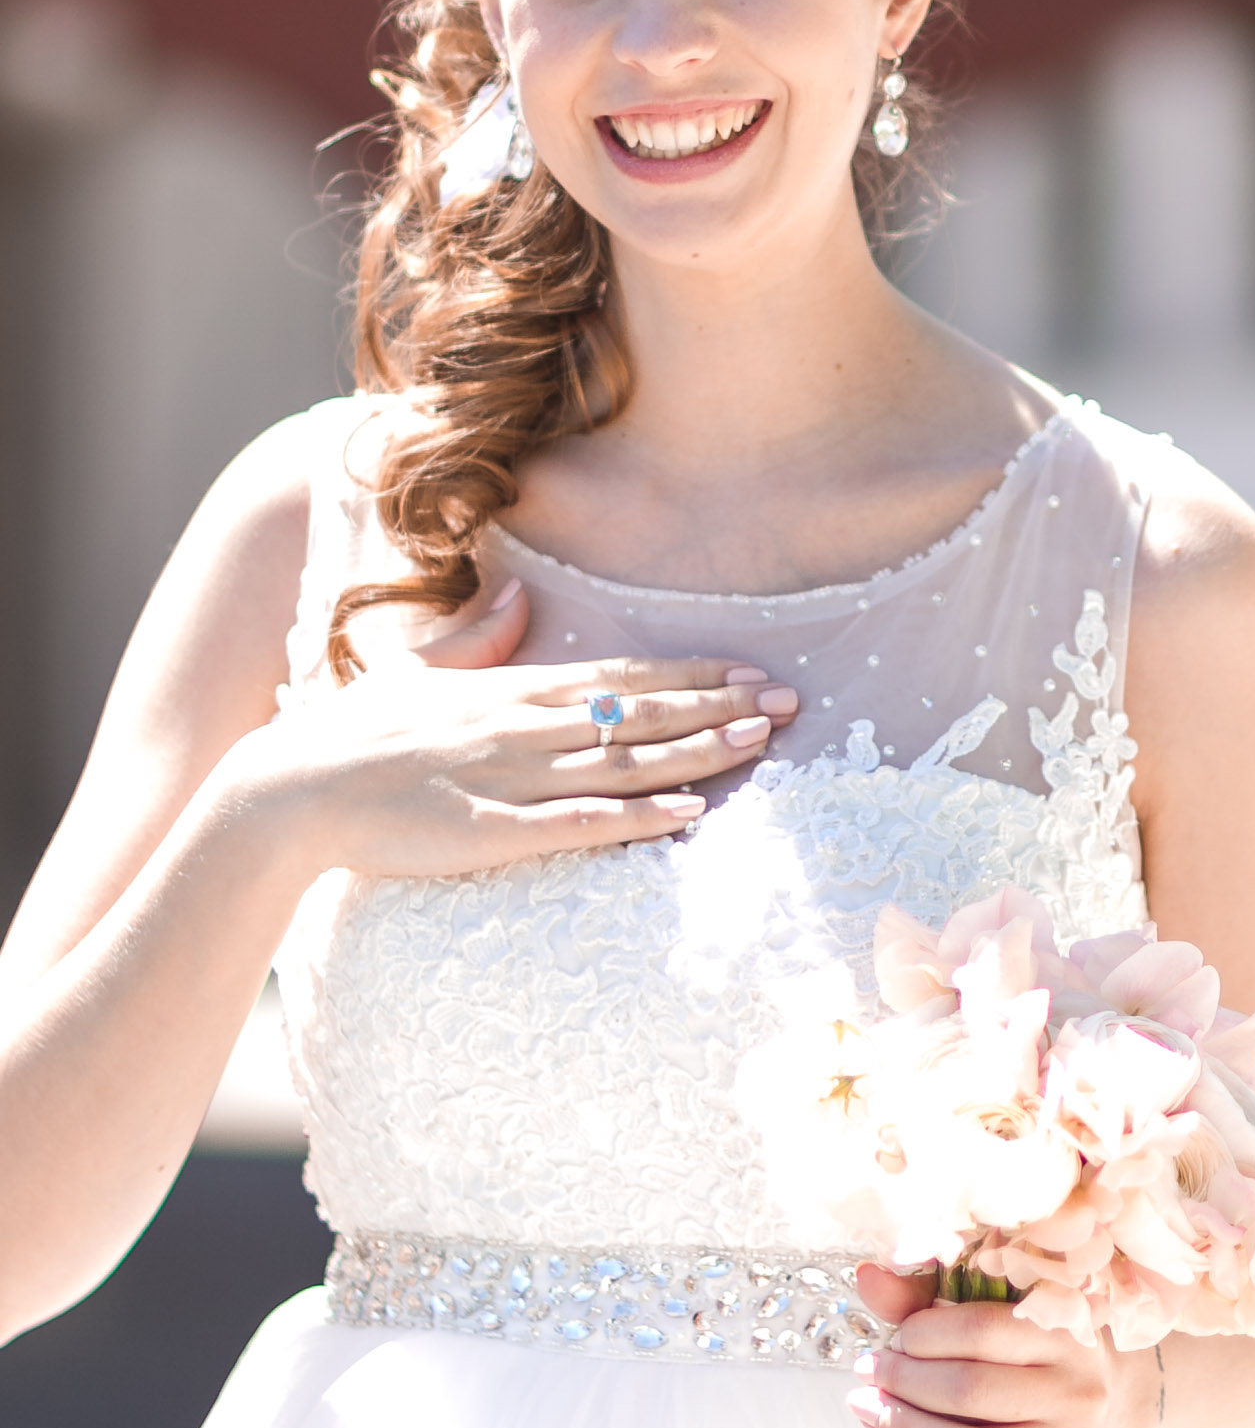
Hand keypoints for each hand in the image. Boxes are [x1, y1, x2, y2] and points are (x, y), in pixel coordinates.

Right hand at [219, 598, 798, 883]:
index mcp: (510, 688)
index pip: (621, 675)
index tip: (752, 669)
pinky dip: (635, 819)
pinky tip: (686, 816)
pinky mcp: (490, 833)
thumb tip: (520, 594)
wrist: (290, 791)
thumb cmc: (354, 735)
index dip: (691, 673)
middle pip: (639, 712)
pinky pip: (578, 826)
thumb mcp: (417, 671)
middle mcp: (521, 725)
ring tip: (761, 744)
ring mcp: (508, 778)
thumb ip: (477, 635)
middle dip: (719, 706)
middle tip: (792, 702)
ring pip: (623, 762)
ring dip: (698, 753)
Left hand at [846, 1263, 1160, 1427]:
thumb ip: (931, 1292)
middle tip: (867, 1373)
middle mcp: (1073, 1390)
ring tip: (869, 1412)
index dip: (923, 1334)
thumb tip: (867, 1278)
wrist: (1108, 1401)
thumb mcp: (1000, 1306)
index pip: (980, 1332)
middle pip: (972, 1392)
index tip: (892, 1337)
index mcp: (1063, 1331)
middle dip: (905, 1383)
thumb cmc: (1034, 1343)